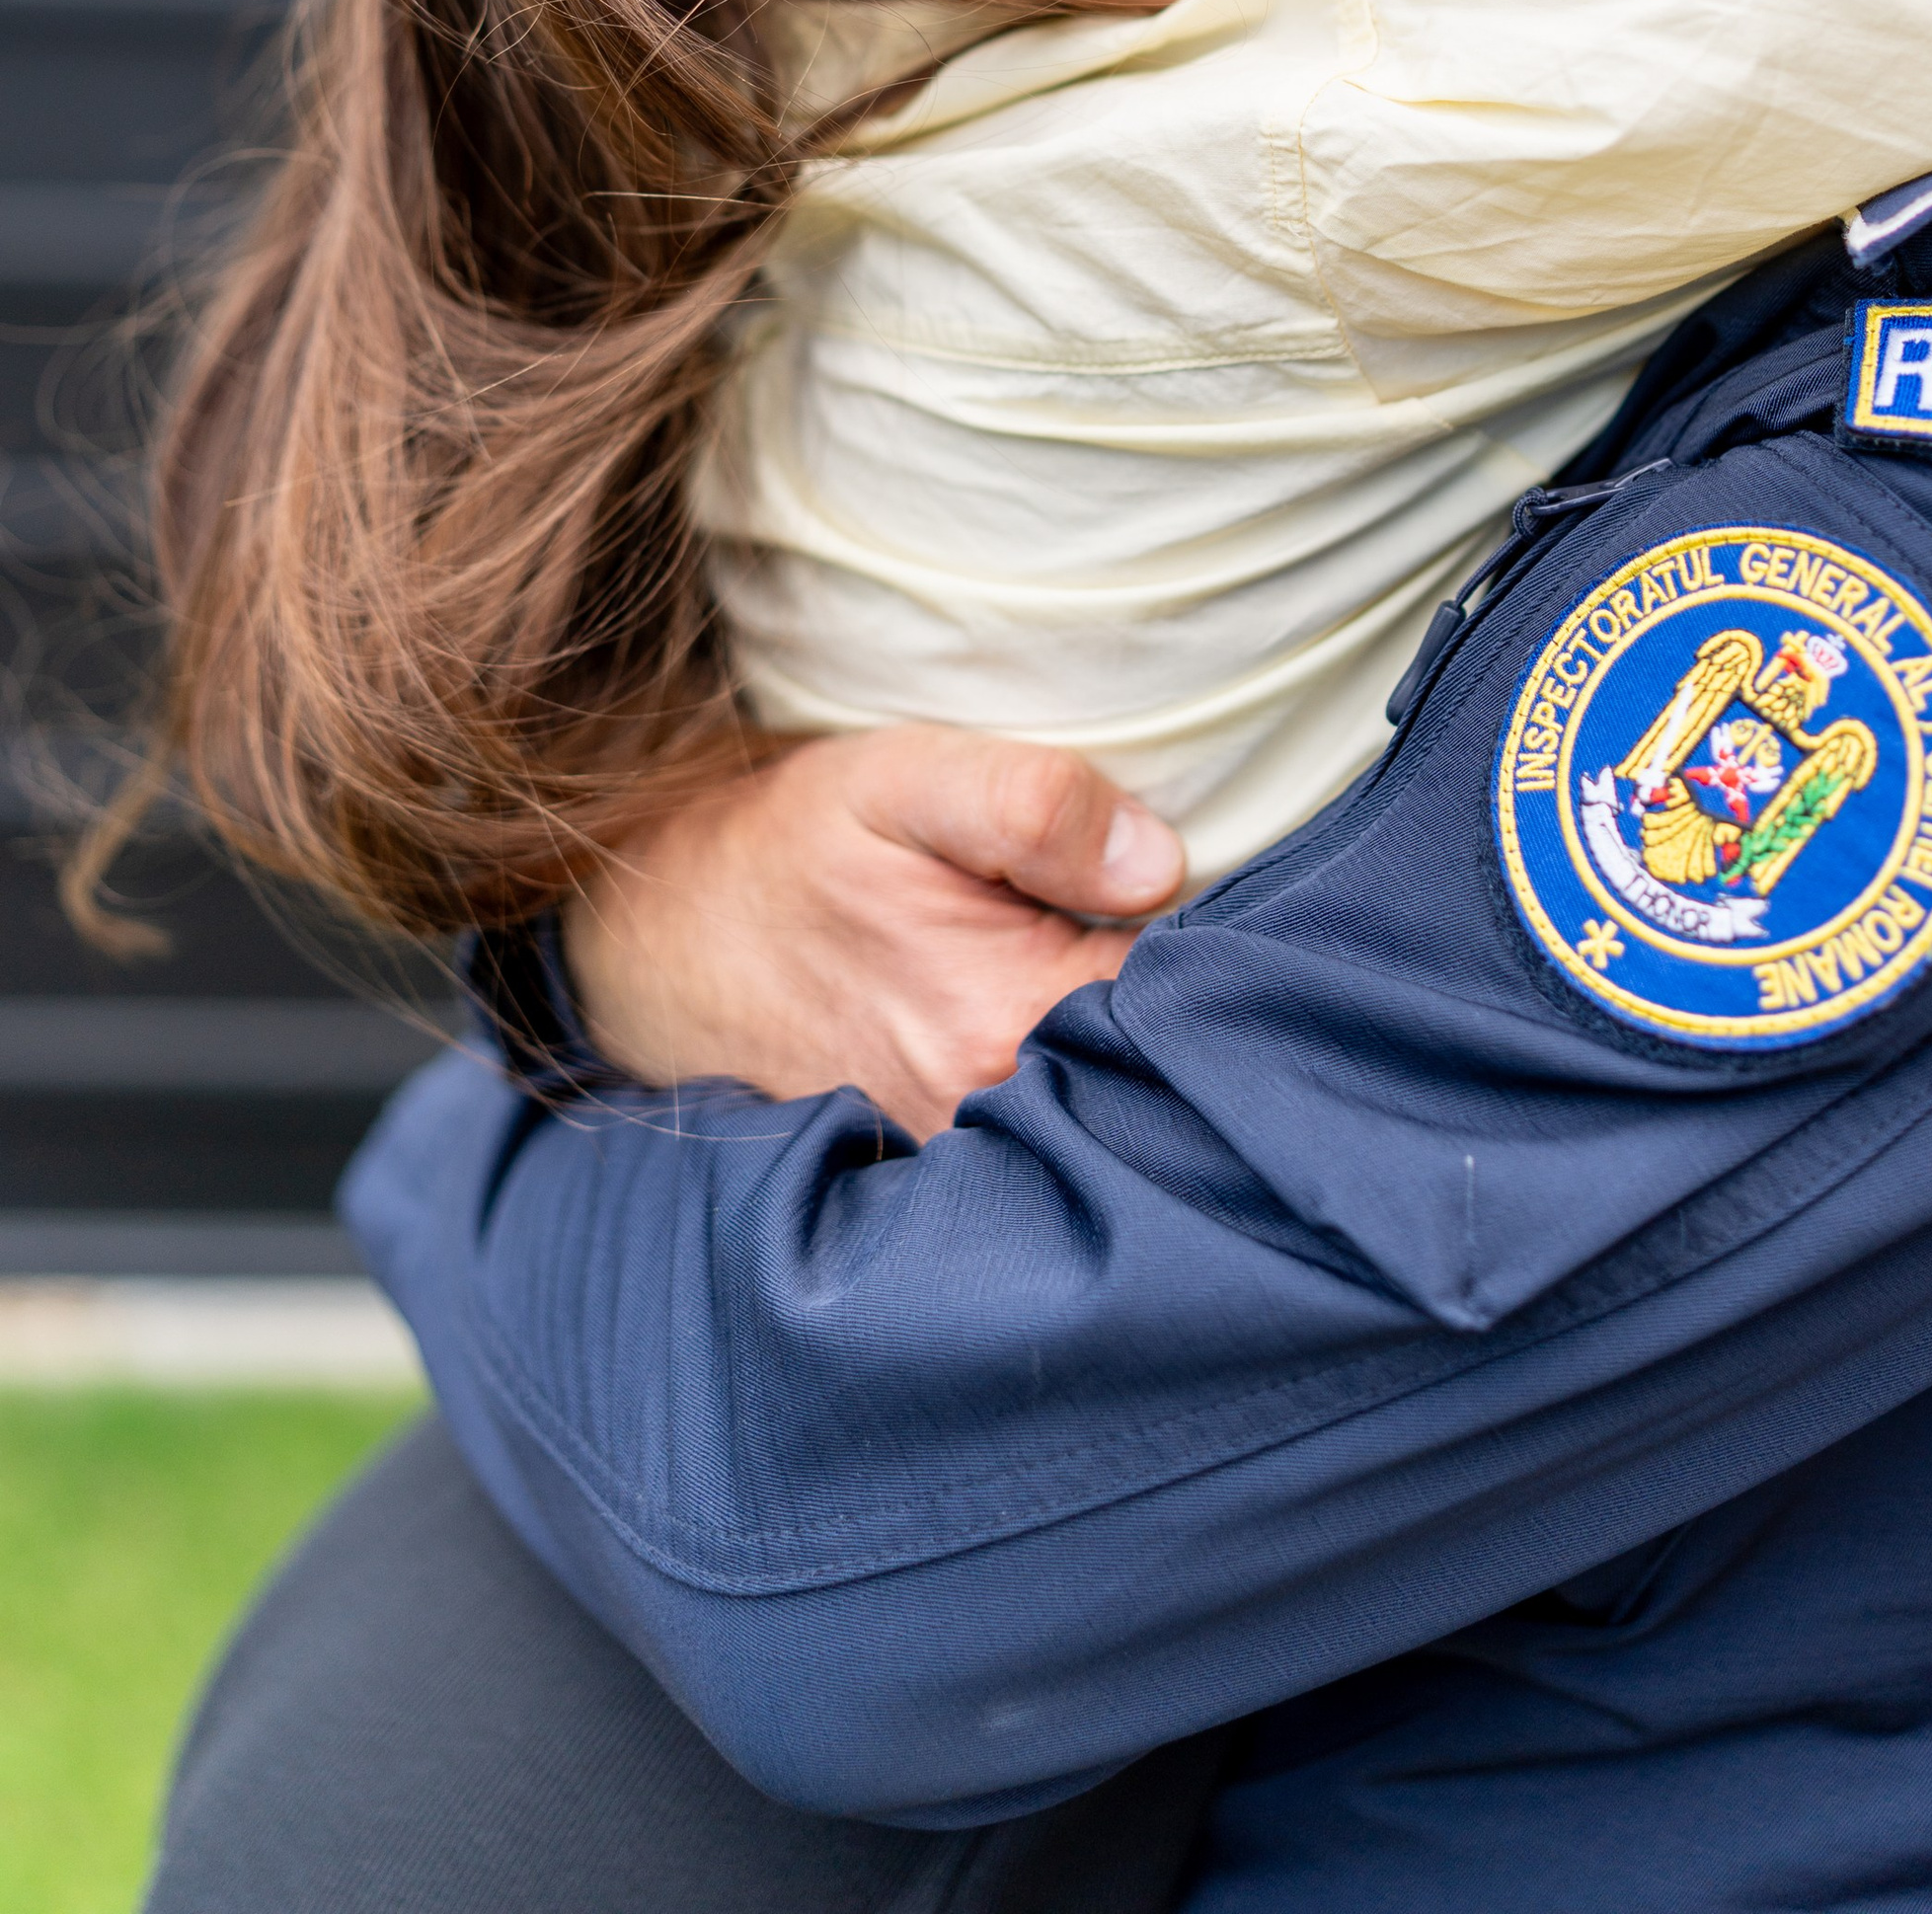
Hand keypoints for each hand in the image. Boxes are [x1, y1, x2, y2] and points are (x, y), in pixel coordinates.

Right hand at [562, 727, 1183, 1132]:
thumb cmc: (793, 847)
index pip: (1196, 1008)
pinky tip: (1077, 1056)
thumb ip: (1034, 806)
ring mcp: (965, 1167)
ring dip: (1143, 1072)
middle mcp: (995, 1119)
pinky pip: (1054, 1158)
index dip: (1234, 957)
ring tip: (1132, 995)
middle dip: (1203, 1027)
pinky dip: (1084, 1113)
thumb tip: (1158, 863)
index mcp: (1008, 1020)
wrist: (662, 944)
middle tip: (1197, 947)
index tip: (1239, 909)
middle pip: (1165, 1084)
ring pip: (1113, 1124)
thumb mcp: (904, 781)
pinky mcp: (941, 1179)